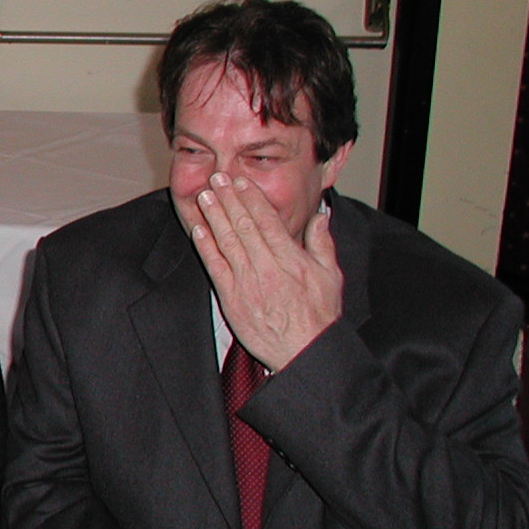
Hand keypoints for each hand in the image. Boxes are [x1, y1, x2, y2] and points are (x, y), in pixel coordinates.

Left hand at [183, 173, 343, 370]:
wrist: (304, 351)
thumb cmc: (319, 315)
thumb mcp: (331, 276)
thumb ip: (323, 243)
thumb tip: (321, 215)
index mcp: (291, 259)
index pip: (267, 221)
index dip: (251, 199)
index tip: (240, 182)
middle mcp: (266, 267)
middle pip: (243, 226)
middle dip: (228, 199)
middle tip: (217, 178)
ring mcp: (246, 282)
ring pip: (226, 242)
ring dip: (213, 216)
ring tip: (204, 195)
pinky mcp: (231, 298)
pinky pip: (215, 267)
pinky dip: (205, 247)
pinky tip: (198, 230)